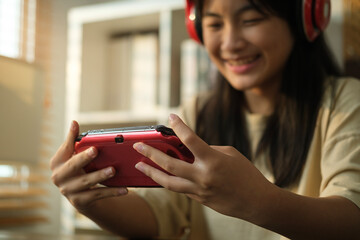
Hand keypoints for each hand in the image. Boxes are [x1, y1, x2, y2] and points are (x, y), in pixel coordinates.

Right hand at [50, 121, 127, 211]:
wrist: (78, 196)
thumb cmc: (76, 170)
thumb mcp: (72, 156)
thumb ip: (73, 140)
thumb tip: (74, 122)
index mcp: (56, 162)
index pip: (65, 150)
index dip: (72, 143)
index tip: (84, 137)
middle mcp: (58, 177)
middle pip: (73, 166)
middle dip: (84, 158)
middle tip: (96, 150)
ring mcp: (68, 191)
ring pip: (86, 182)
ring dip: (100, 176)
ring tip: (113, 170)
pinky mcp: (79, 202)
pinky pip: (97, 195)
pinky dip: (112, 192)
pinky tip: (124, 189)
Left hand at [133, 114, 275, 220]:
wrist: (256, 202)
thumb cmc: (246, 174)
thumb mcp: (229, 154)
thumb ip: (207, 150)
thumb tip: (189, 149)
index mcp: (212, 160)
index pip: (190, 139)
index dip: (178, 126)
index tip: (170, 117)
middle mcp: (202, 176)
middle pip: (169, 163)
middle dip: (151, 153)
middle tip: (138, 145)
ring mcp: (198, 190)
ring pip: (167, 182)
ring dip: (151, 172)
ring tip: (139, 165)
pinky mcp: (198, 199)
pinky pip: (178, 189)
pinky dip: (167, 180)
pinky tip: (158, 175)